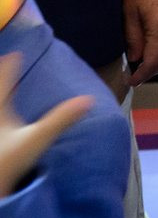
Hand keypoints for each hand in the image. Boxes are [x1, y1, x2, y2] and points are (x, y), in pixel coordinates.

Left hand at [0, 53, 90, 195]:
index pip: (5, 81)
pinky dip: (2, 115)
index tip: (15, 54)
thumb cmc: (7, 163)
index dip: (10, 66)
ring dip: (1, 96)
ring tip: (5, 93)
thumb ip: (63, 118)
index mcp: (0, 110)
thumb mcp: (38, 139)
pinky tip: (6, 123)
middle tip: (4, 66)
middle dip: (1, 79)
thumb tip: (89, 99)